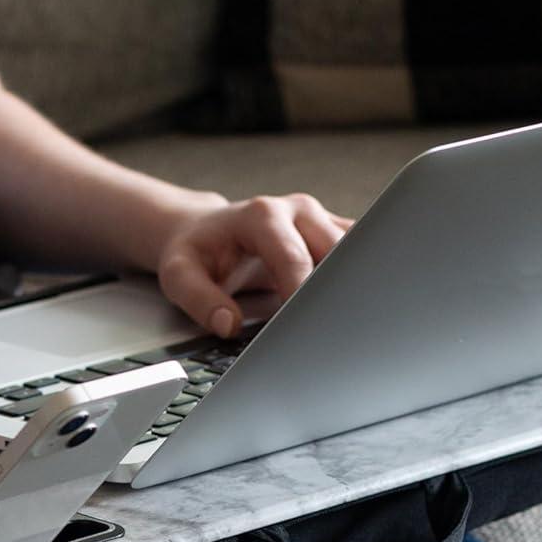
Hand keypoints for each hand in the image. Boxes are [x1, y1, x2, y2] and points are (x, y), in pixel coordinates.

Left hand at [156, 193, 353, 337]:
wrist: (205, 231)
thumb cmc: (195, 253)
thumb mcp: (179, 275)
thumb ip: (199, 299)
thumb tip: (227, 324)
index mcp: (262, 215)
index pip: (294, 259)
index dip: (302, 295)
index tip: (305, 328)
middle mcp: (298, 210)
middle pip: (336, 254)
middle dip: (336, 292)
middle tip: (332, 331)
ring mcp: (320, 218)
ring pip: (358, 252)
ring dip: (355, 284)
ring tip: (348, 321)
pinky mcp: (334, 231)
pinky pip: (362, 253)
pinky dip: (360, 279)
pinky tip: (355, 305)